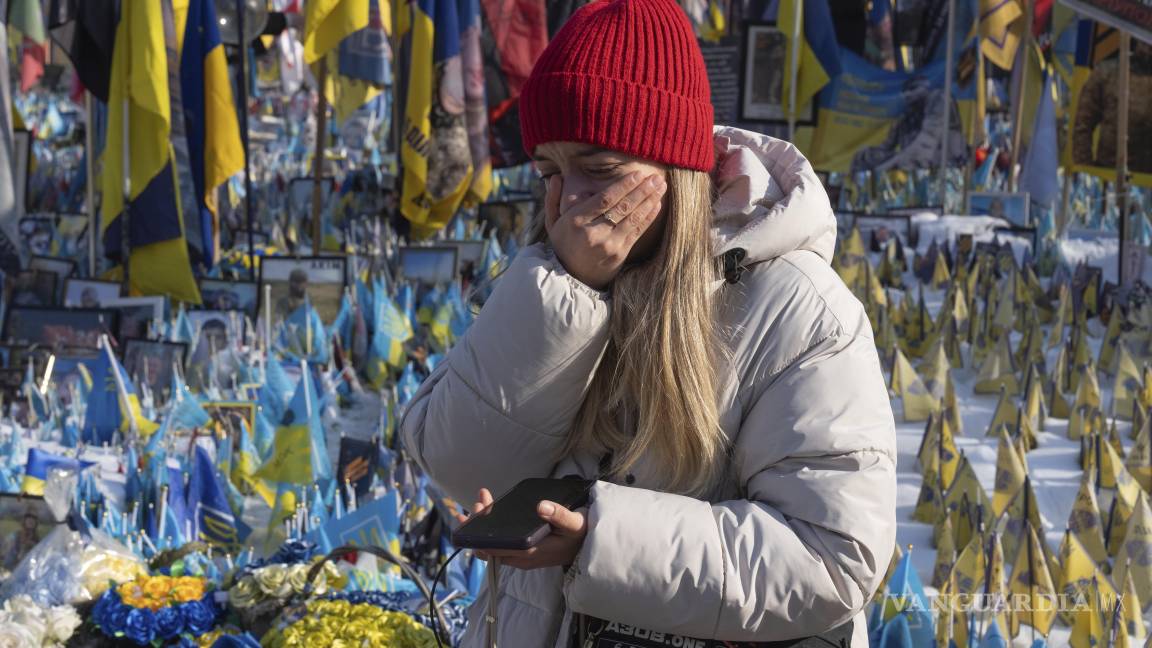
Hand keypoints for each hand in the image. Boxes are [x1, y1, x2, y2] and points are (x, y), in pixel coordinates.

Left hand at [454, 488, 587, 570]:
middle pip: (489, 547)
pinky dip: (490, 529)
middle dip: (478, 525)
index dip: (481, 533)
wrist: (588, 547)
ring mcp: (520, 557)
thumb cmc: (580, 533)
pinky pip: (499, 545)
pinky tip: (488, 511)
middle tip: (480, 500)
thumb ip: (560, 515)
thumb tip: (541, 506)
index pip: (496, 548)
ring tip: (482, 500)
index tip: (478, 510)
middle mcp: (521, 559)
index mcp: (530, 552)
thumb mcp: (575, 523)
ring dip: (483, 525)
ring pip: (492, 546)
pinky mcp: (521, 553)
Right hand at [544, 172, 666, 289]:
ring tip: (661, 186)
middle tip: (655, 177)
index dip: (623, 186)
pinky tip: (657, 204)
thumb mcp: (552, 223)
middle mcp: (593, 232)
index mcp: (576, 221)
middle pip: (622, 207)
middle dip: (641, 190)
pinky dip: (648, 217)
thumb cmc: (563, 245)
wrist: (571, 277)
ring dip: (649, 201)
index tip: (637, 174)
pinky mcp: (620, 255)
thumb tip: (556, 177)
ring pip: (632, 218)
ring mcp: (608, 245)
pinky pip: (637, 232)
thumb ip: (552, 199)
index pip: (604, 199)